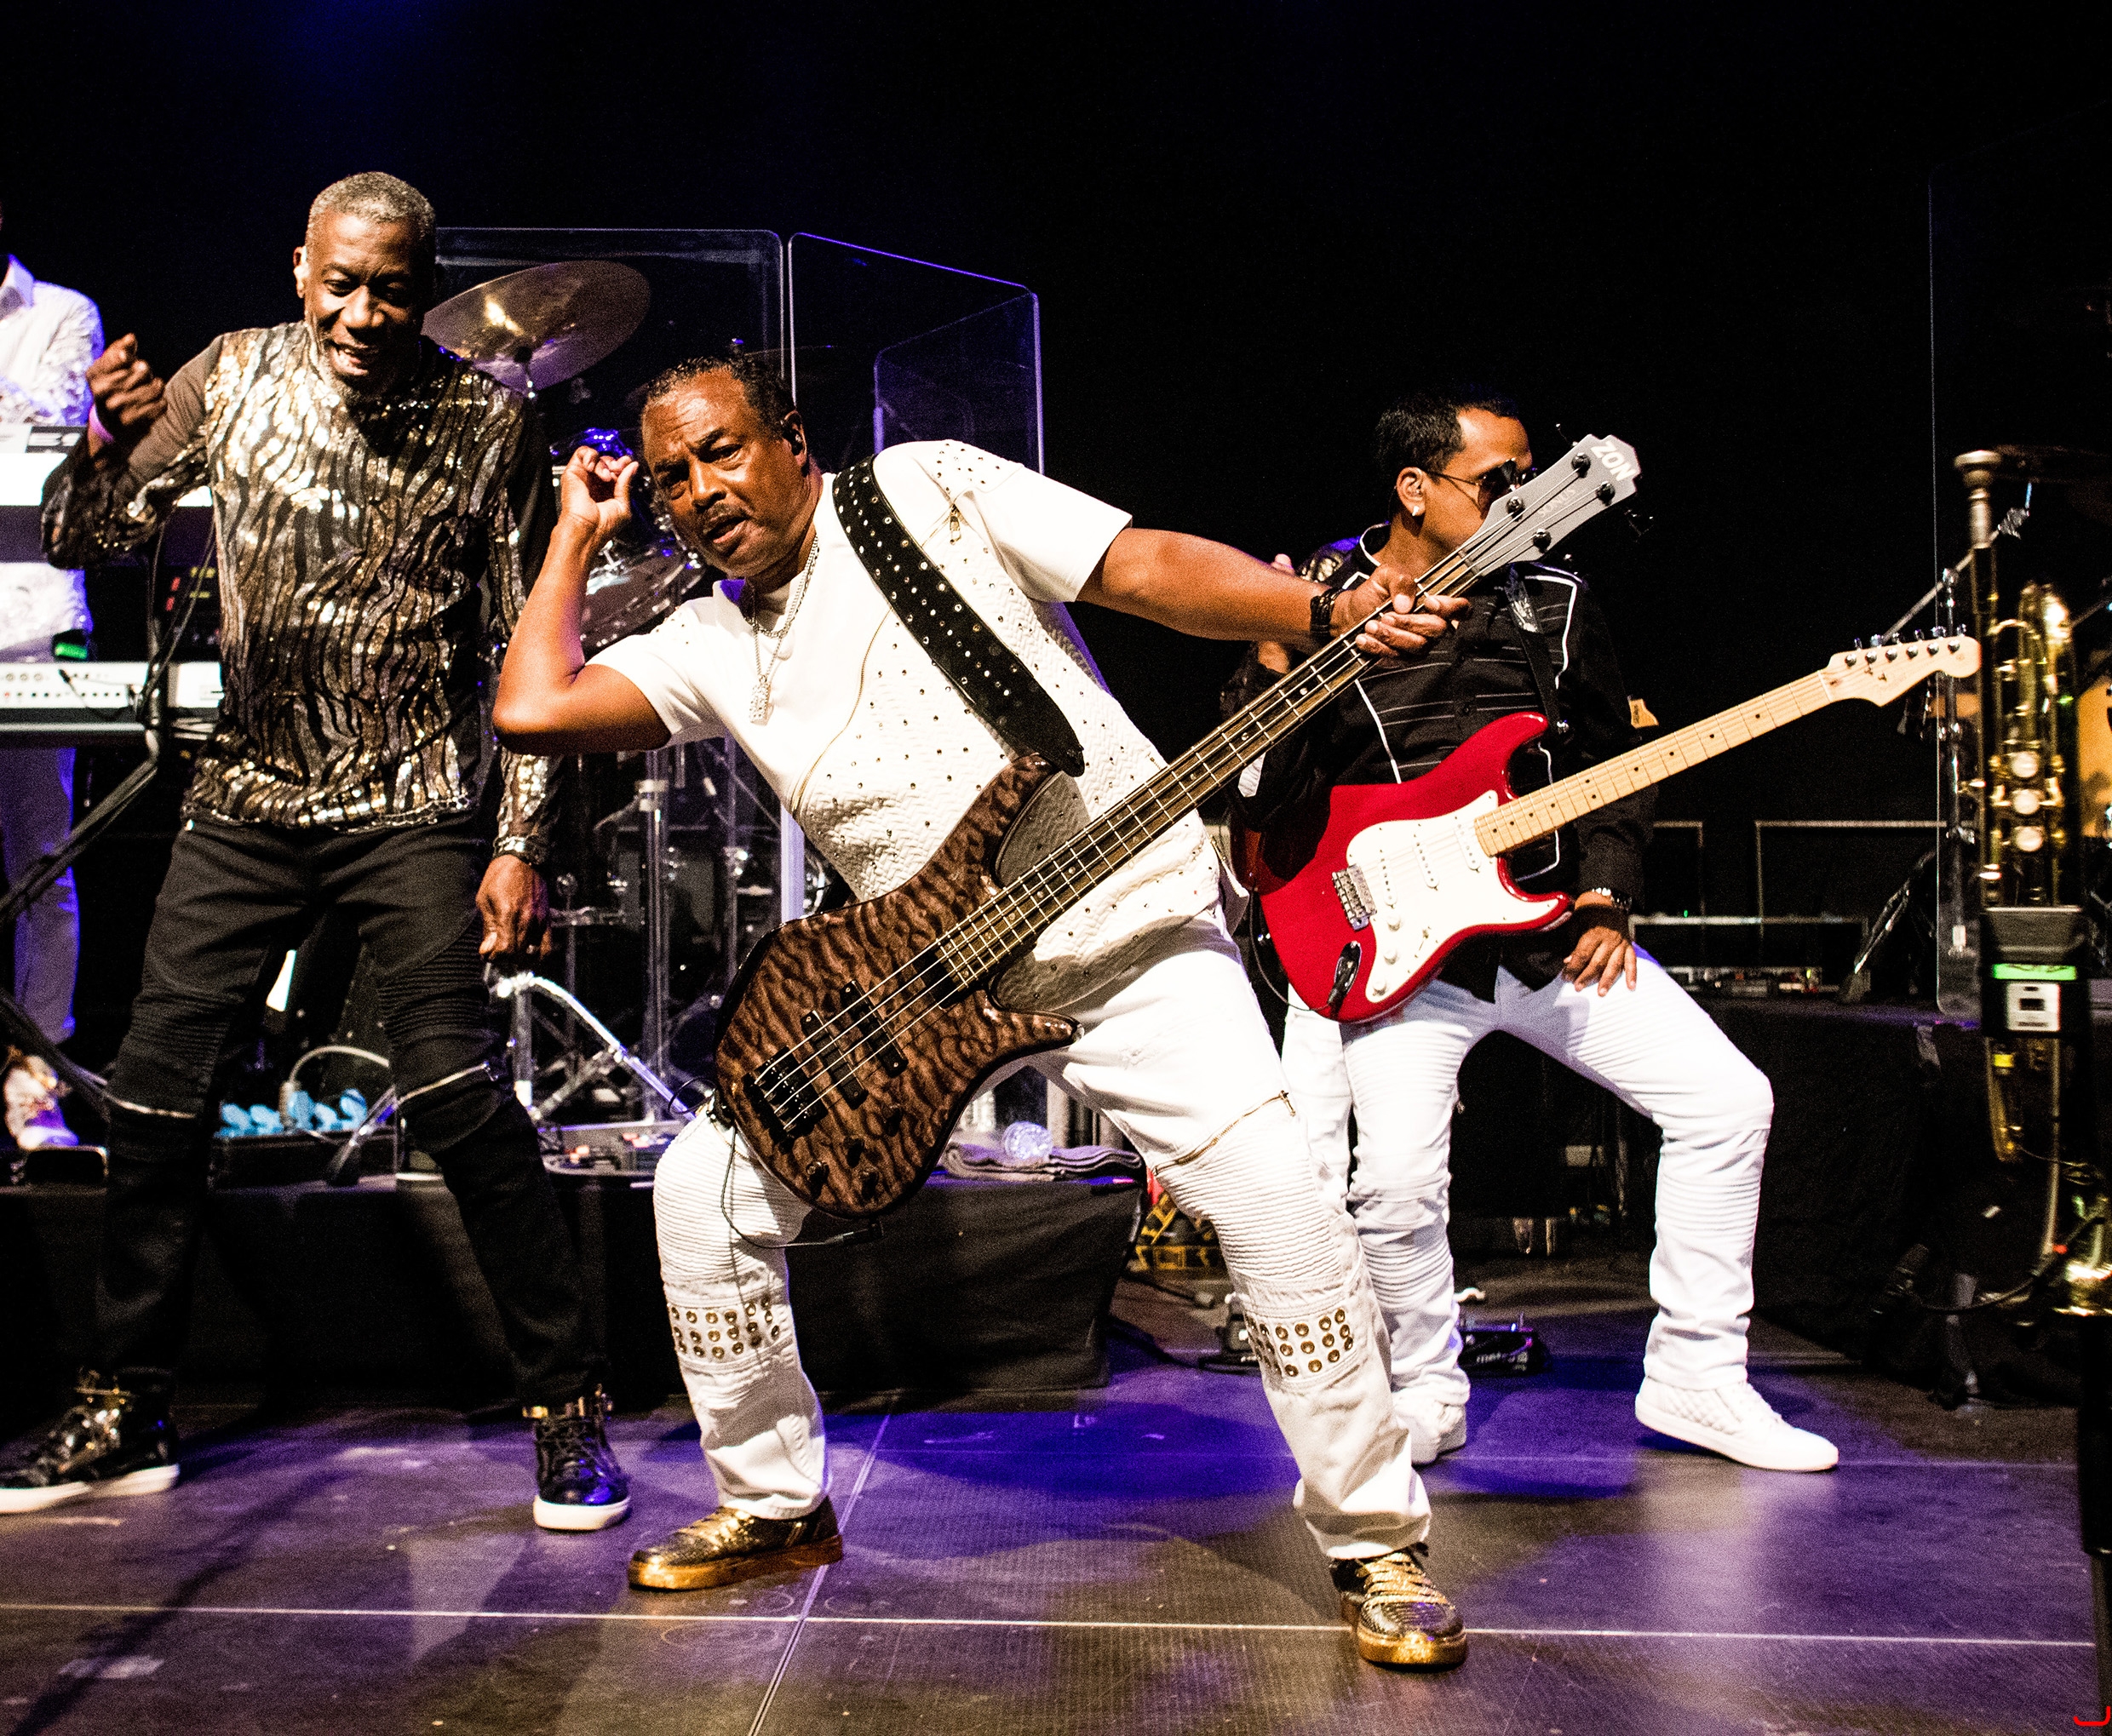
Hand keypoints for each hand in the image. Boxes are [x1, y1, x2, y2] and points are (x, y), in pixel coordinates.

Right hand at [84, 336, 165, 452]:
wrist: (110, 428)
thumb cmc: (113, 390)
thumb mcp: (110, 369)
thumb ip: (120, 351)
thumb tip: (131, 337)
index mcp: (93, 376)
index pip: (116, 358)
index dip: (125, 356)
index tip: (128, 357)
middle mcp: (101, 392)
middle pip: (140, 370)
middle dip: (146, 371)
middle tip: (143, 374)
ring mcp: (116, 409)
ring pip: (152, 388)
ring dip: (156, 387)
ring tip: (153, 388)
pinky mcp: (132, 423)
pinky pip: (158, 405)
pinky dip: (161, 403)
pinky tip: (156, 402)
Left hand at [477, 853, 549, 962]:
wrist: (524, 859)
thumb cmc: (500, 876)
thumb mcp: (484, 899)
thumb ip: (488, 927)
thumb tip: (488, 949)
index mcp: (508, 914)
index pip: (505, 950)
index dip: (494, 957)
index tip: (487, 954)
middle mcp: (527, 920)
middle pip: (518, 954)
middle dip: (504, 959)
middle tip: (496, 953)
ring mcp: (539, 921)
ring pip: (532, 953)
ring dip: (519, 958)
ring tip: (510, 953)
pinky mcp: (547, 920)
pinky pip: (547, 946)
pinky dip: (538, 955)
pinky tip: (528, 953)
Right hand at [558, 443, 638, 555]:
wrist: (587, 530)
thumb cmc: (603, 525)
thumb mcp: (623, 504)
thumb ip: (626, 484)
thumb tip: (632, 466)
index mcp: (607, 491)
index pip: (616, 471)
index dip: (623, 466)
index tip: (628, 465)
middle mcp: (595, 484)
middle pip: (607, 461)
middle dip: (615, 463)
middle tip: (617, 470)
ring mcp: (584, 477)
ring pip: (596, 456)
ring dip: (603, 462)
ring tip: (606, 476)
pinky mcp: (573, 472)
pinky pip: (581, 453)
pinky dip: (590, 455)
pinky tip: (593, 468)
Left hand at [1334, 560, 1467, 659]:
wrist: (1352, 611)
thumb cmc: (1375, 592)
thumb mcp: (1386, 576)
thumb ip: (1400, 580)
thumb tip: (1406, 602)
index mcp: (1437, 604)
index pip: (1461, 610)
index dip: (1451, 608)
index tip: (1429, 601)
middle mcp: (1433, 627)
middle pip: (1438, 630)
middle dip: (1412, 623)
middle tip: (1387, 615)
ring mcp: (1420, 645)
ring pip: (1418, 647)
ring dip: (1392, 636)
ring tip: (1372, 625)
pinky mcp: (1402, 659)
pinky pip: (1396, 658)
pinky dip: (1378, 647)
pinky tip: (1365, 638)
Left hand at [1560, 894, 1636, 994]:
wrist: (1607, 901)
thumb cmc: (1587, 913)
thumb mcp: (1576, 925)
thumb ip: (1573, 944)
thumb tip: (1568, 962)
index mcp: (1593, 933)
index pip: (1582, 955)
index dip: (1573, 968)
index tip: (1565, 977)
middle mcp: (1609, 939)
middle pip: (1597, 962)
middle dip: (1587, 977)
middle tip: (1578, 987)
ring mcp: (1621, 943)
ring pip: (1614, 965)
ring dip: (1607, 980)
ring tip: (1601, 993)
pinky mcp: (1629, 945)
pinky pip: (1632, 961)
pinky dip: (1632, 974)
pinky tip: (1630, 986)